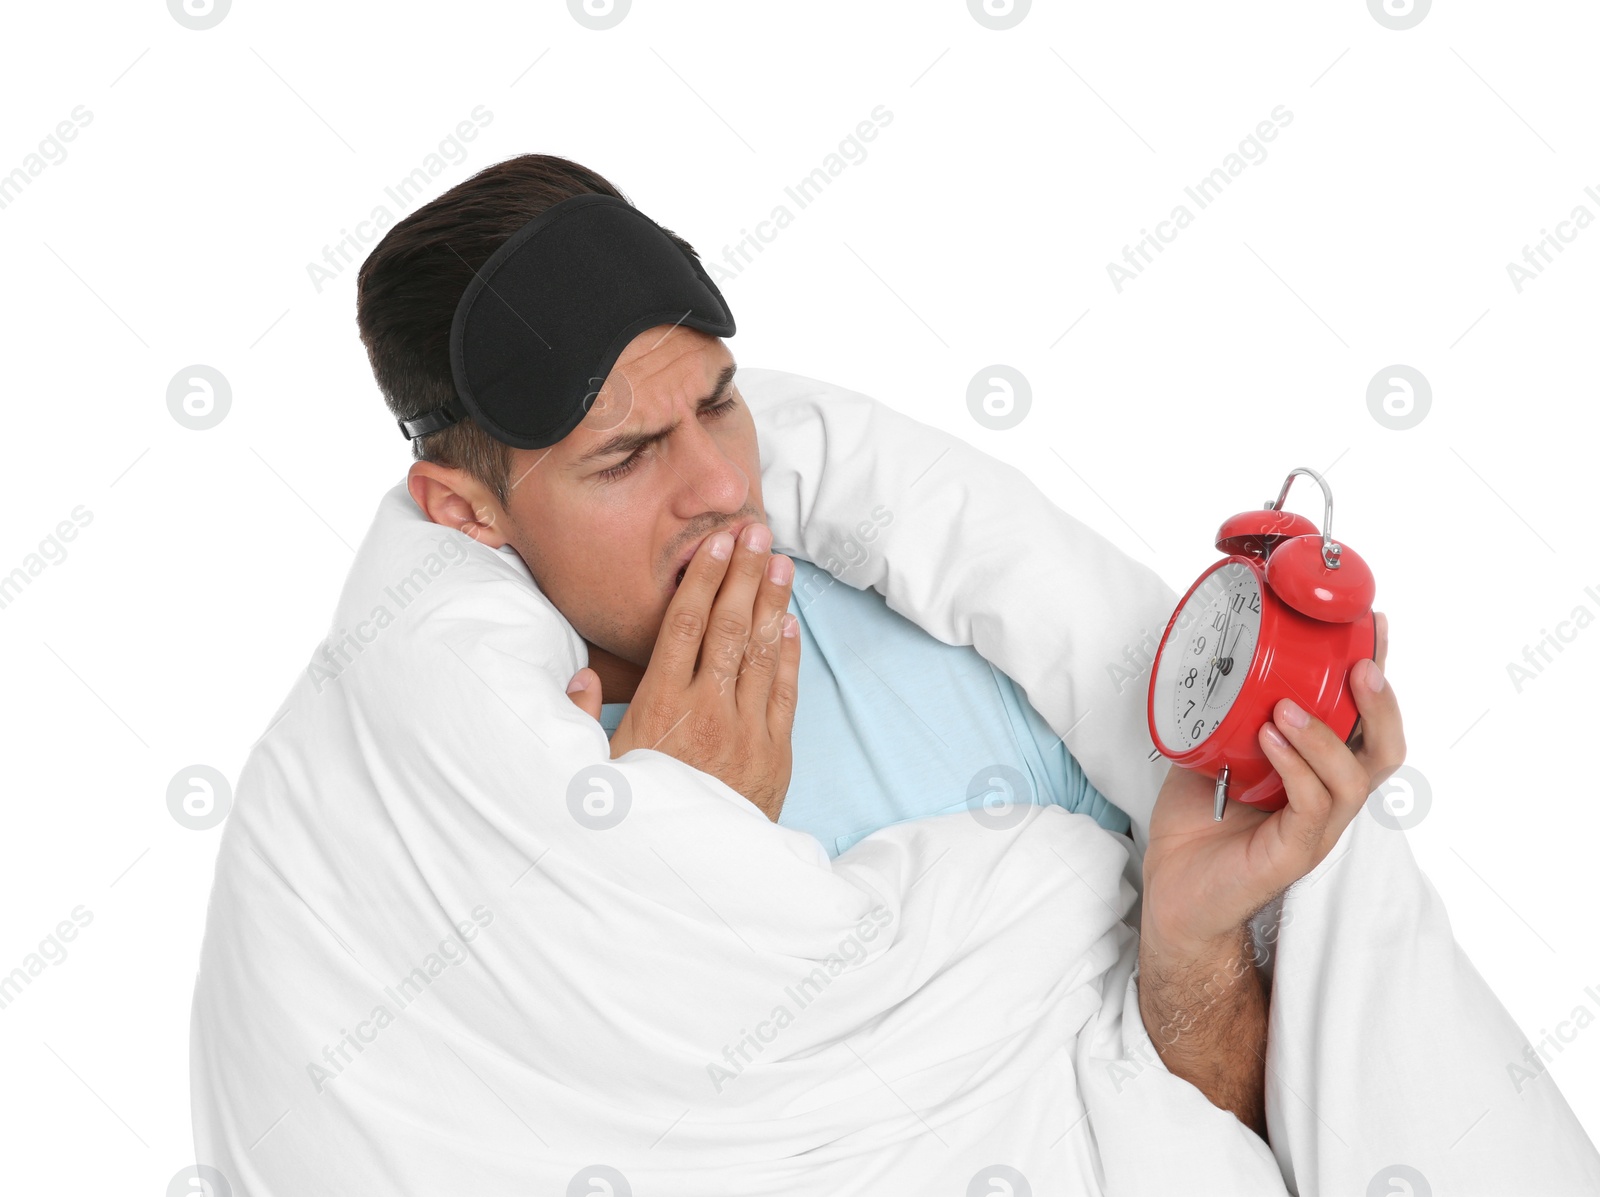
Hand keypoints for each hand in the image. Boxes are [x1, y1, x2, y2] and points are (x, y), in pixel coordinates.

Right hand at [565, 522, 800, 821]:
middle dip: (744, 575)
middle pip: (730, 627)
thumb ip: (580, 722)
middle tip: (758, 534)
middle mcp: (707, 712)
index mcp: (660, 708)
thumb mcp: (591, 775)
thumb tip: (581, 677)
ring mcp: (746, 732)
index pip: (686, 626)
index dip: (704, 580)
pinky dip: (789, 654)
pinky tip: (790, 623)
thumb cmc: (636, 823)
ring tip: (781, 564)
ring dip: (773, 603)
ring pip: (763, 653)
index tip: (717, 544)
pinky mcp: (775, 755)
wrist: (690, 877)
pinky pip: (785, 693)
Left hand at [1142, 610, 1404, 956]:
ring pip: (1353, 779)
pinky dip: (1295, 768)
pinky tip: (1270, 741)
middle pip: (1384, 750)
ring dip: (1324, 735)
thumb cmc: (1198, 817)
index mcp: (1319, 768)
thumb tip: (1216, 650)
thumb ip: (1225, 707)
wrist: (1173, 885)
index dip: (1376, 673)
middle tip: (1358, 664)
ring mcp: (1317, 828)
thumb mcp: (1211, 747)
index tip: (1373, 624)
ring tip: (1287, 707)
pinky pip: (1312, 807)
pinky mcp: (1294, 853)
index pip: (1363, 718)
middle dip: (1381, 703)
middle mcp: (1329, 796)